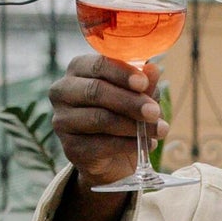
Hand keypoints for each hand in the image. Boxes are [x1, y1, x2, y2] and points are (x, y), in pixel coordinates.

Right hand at [49, 55, 165, 189]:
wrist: (111, 156)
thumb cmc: (121, 112)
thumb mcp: (136, 94)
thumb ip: (143, 82)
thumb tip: (153, 69)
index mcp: (78, 68)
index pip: (98, 64)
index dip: (122, 73)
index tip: (144, 83)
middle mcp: (62, 91)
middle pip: (96, 91)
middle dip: (130, 101)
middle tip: (155, 111)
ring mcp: (62, 121)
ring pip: (100, 119)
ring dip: (134, 125)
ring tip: (159, 130)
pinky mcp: (70, 148)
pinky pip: (102, 145)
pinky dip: (129, 144)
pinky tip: (147, 144)